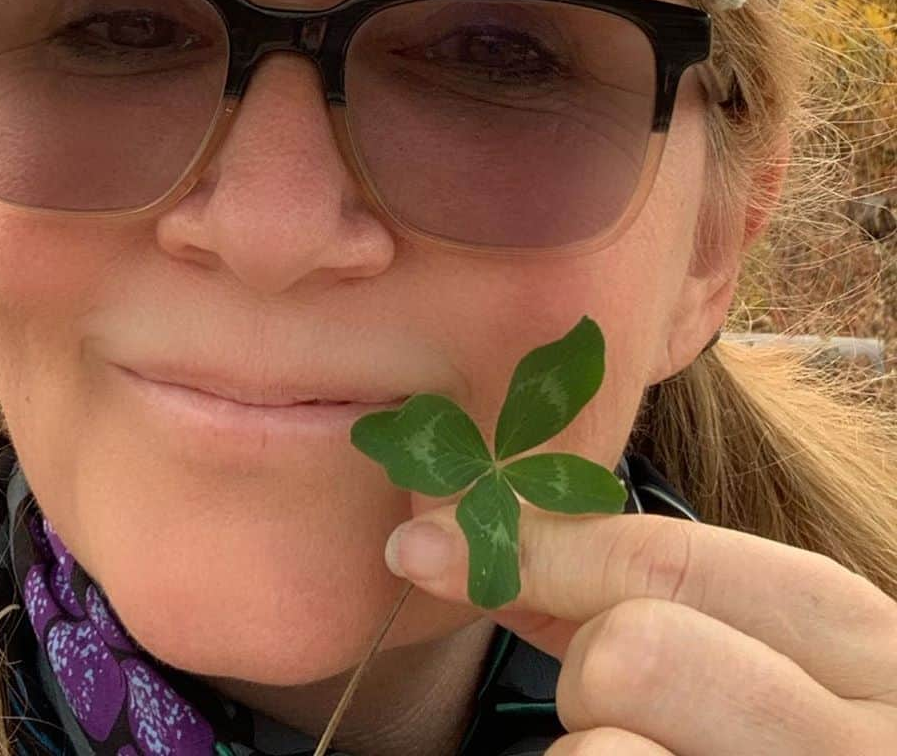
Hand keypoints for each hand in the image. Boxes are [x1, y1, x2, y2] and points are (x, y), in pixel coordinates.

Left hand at [384, 509, 896, 753]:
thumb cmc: (782, 738)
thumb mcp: (759, 657)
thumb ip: (645, 599)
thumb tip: (484, 544)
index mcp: (857, 645)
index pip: (667, 559)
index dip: (532, 548)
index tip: (426, 548)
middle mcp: (857, 737)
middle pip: (629, 652)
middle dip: (589, 680)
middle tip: (611, 712)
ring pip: (600, 751)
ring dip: (588, 753)